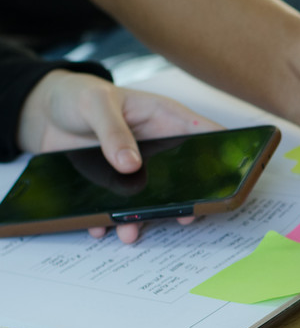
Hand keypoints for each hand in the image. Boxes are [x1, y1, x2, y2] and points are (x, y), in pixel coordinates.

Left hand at [17, 70, 221, 242]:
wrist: (42, 112)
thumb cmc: (76, 95)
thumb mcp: (96, 104)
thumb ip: (114, 132)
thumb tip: (130, 164)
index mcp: (164, 118)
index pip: (207, 135)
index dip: (222, 155)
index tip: (230, 177)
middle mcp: (157, 146)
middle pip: (184, 176)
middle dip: (184, 201)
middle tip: (183, 218)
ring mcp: (137, 167)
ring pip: (151, 198)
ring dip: (142, 218)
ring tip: (130, 232)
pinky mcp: (113, 182)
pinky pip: (118, 206)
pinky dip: (110, 219)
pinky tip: (101, 226)